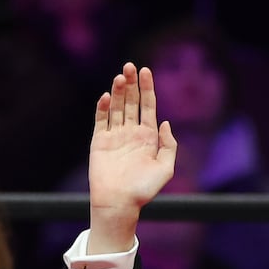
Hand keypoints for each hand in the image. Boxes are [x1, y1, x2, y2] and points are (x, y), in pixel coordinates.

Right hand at [88, 63, 176, 251]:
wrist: (120, 203)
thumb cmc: (144, 189)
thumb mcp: (165, 168)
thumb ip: (169, 145)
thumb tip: (166, 123)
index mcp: (148, 137)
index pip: (148, 106)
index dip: (147, 88)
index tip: (146, 70)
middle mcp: (131, 133)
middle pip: (131, 102)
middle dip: (131, 84)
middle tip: (130, 66)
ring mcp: (114, 136)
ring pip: (116, 107)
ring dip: (117, 91)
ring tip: (120, 77)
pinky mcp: (99, 141)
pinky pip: (100, 120)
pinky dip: (102, 108)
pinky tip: (106, 96)